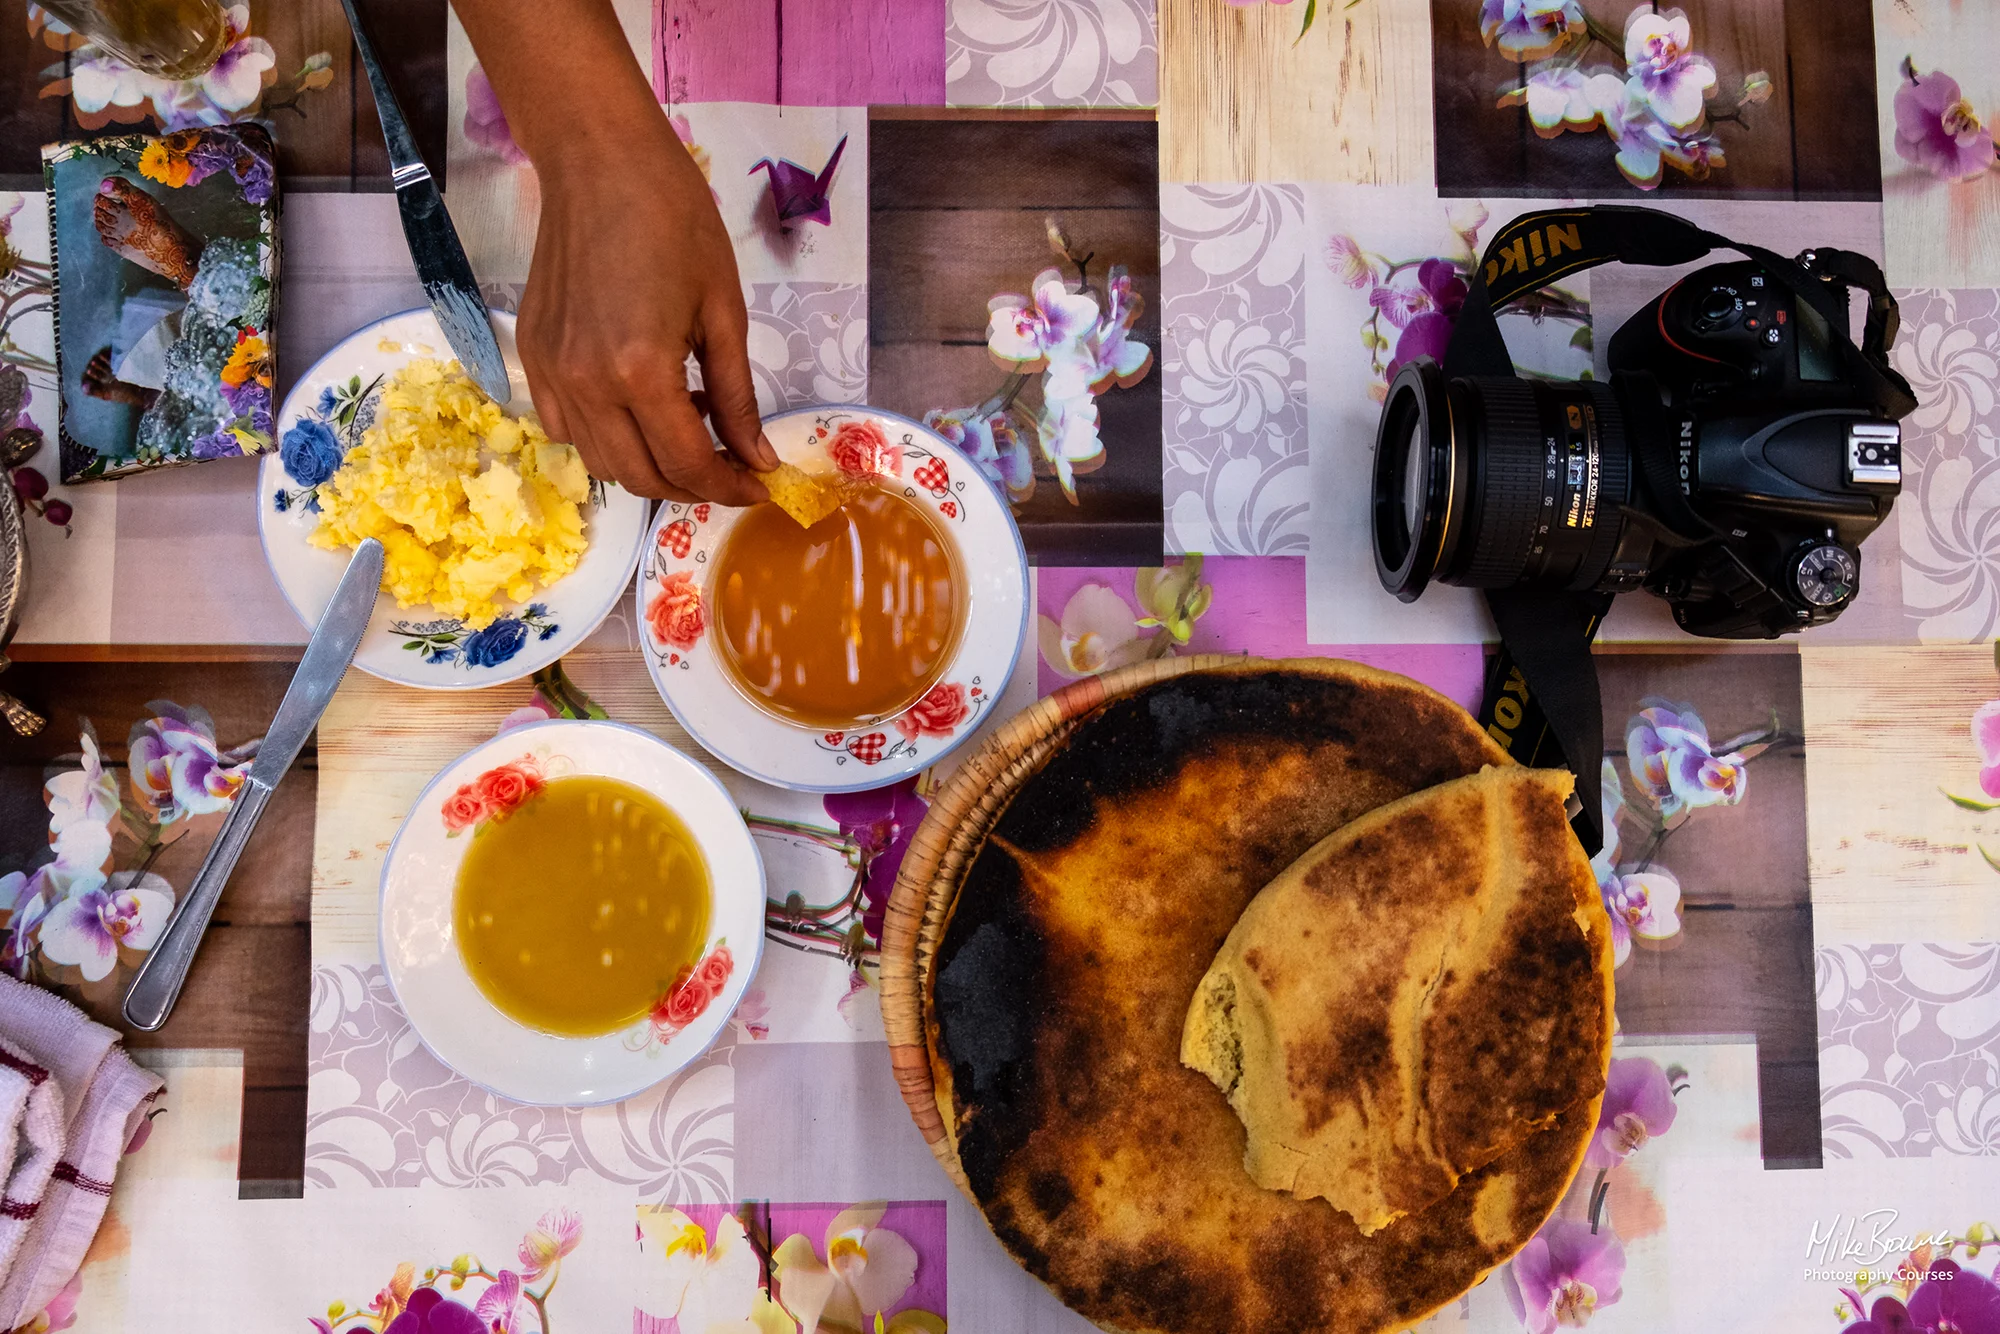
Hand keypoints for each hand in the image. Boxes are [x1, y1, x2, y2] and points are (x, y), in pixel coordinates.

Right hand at [519, 117, 774, 503]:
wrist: (600, 162)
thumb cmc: (675, 220)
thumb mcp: (724, 312)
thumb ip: (737, 397)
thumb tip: (756, 458)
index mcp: (640, 371)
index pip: (687, 463)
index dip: (727, 487)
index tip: (756, 485)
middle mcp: (586, 383)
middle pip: (639, 477)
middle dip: (691, 487)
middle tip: (728, 469)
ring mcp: (550, 373)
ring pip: (599, 462)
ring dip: (648, 466)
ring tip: (687, 429)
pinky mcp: (532, 358)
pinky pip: (566, 429)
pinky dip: (606, 440)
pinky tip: (639, 408)